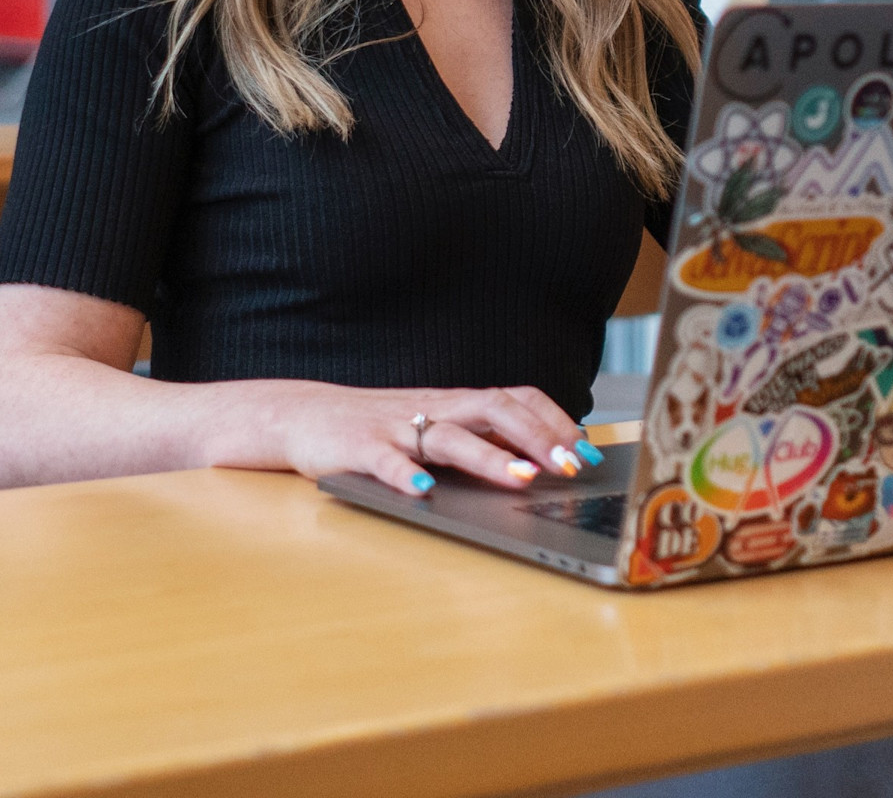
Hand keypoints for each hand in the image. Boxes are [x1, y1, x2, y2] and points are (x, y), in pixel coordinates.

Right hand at [234, 380, 604, 497]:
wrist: (305, 415)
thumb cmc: (380, 427)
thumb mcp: (435, 426)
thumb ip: (479, 438)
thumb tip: (541, 462)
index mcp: (455, 403)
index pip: (515, 398)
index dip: (554, 420)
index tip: (587, 449)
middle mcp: (433, 408)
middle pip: (493, 408)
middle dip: (536, 436)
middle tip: (567, 466)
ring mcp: (398, 427)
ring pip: (449, 436)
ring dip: (488, 458)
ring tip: (520, 479)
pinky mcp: (360, 449)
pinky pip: (386, 462)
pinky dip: (406, 476)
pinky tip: (425, 493)